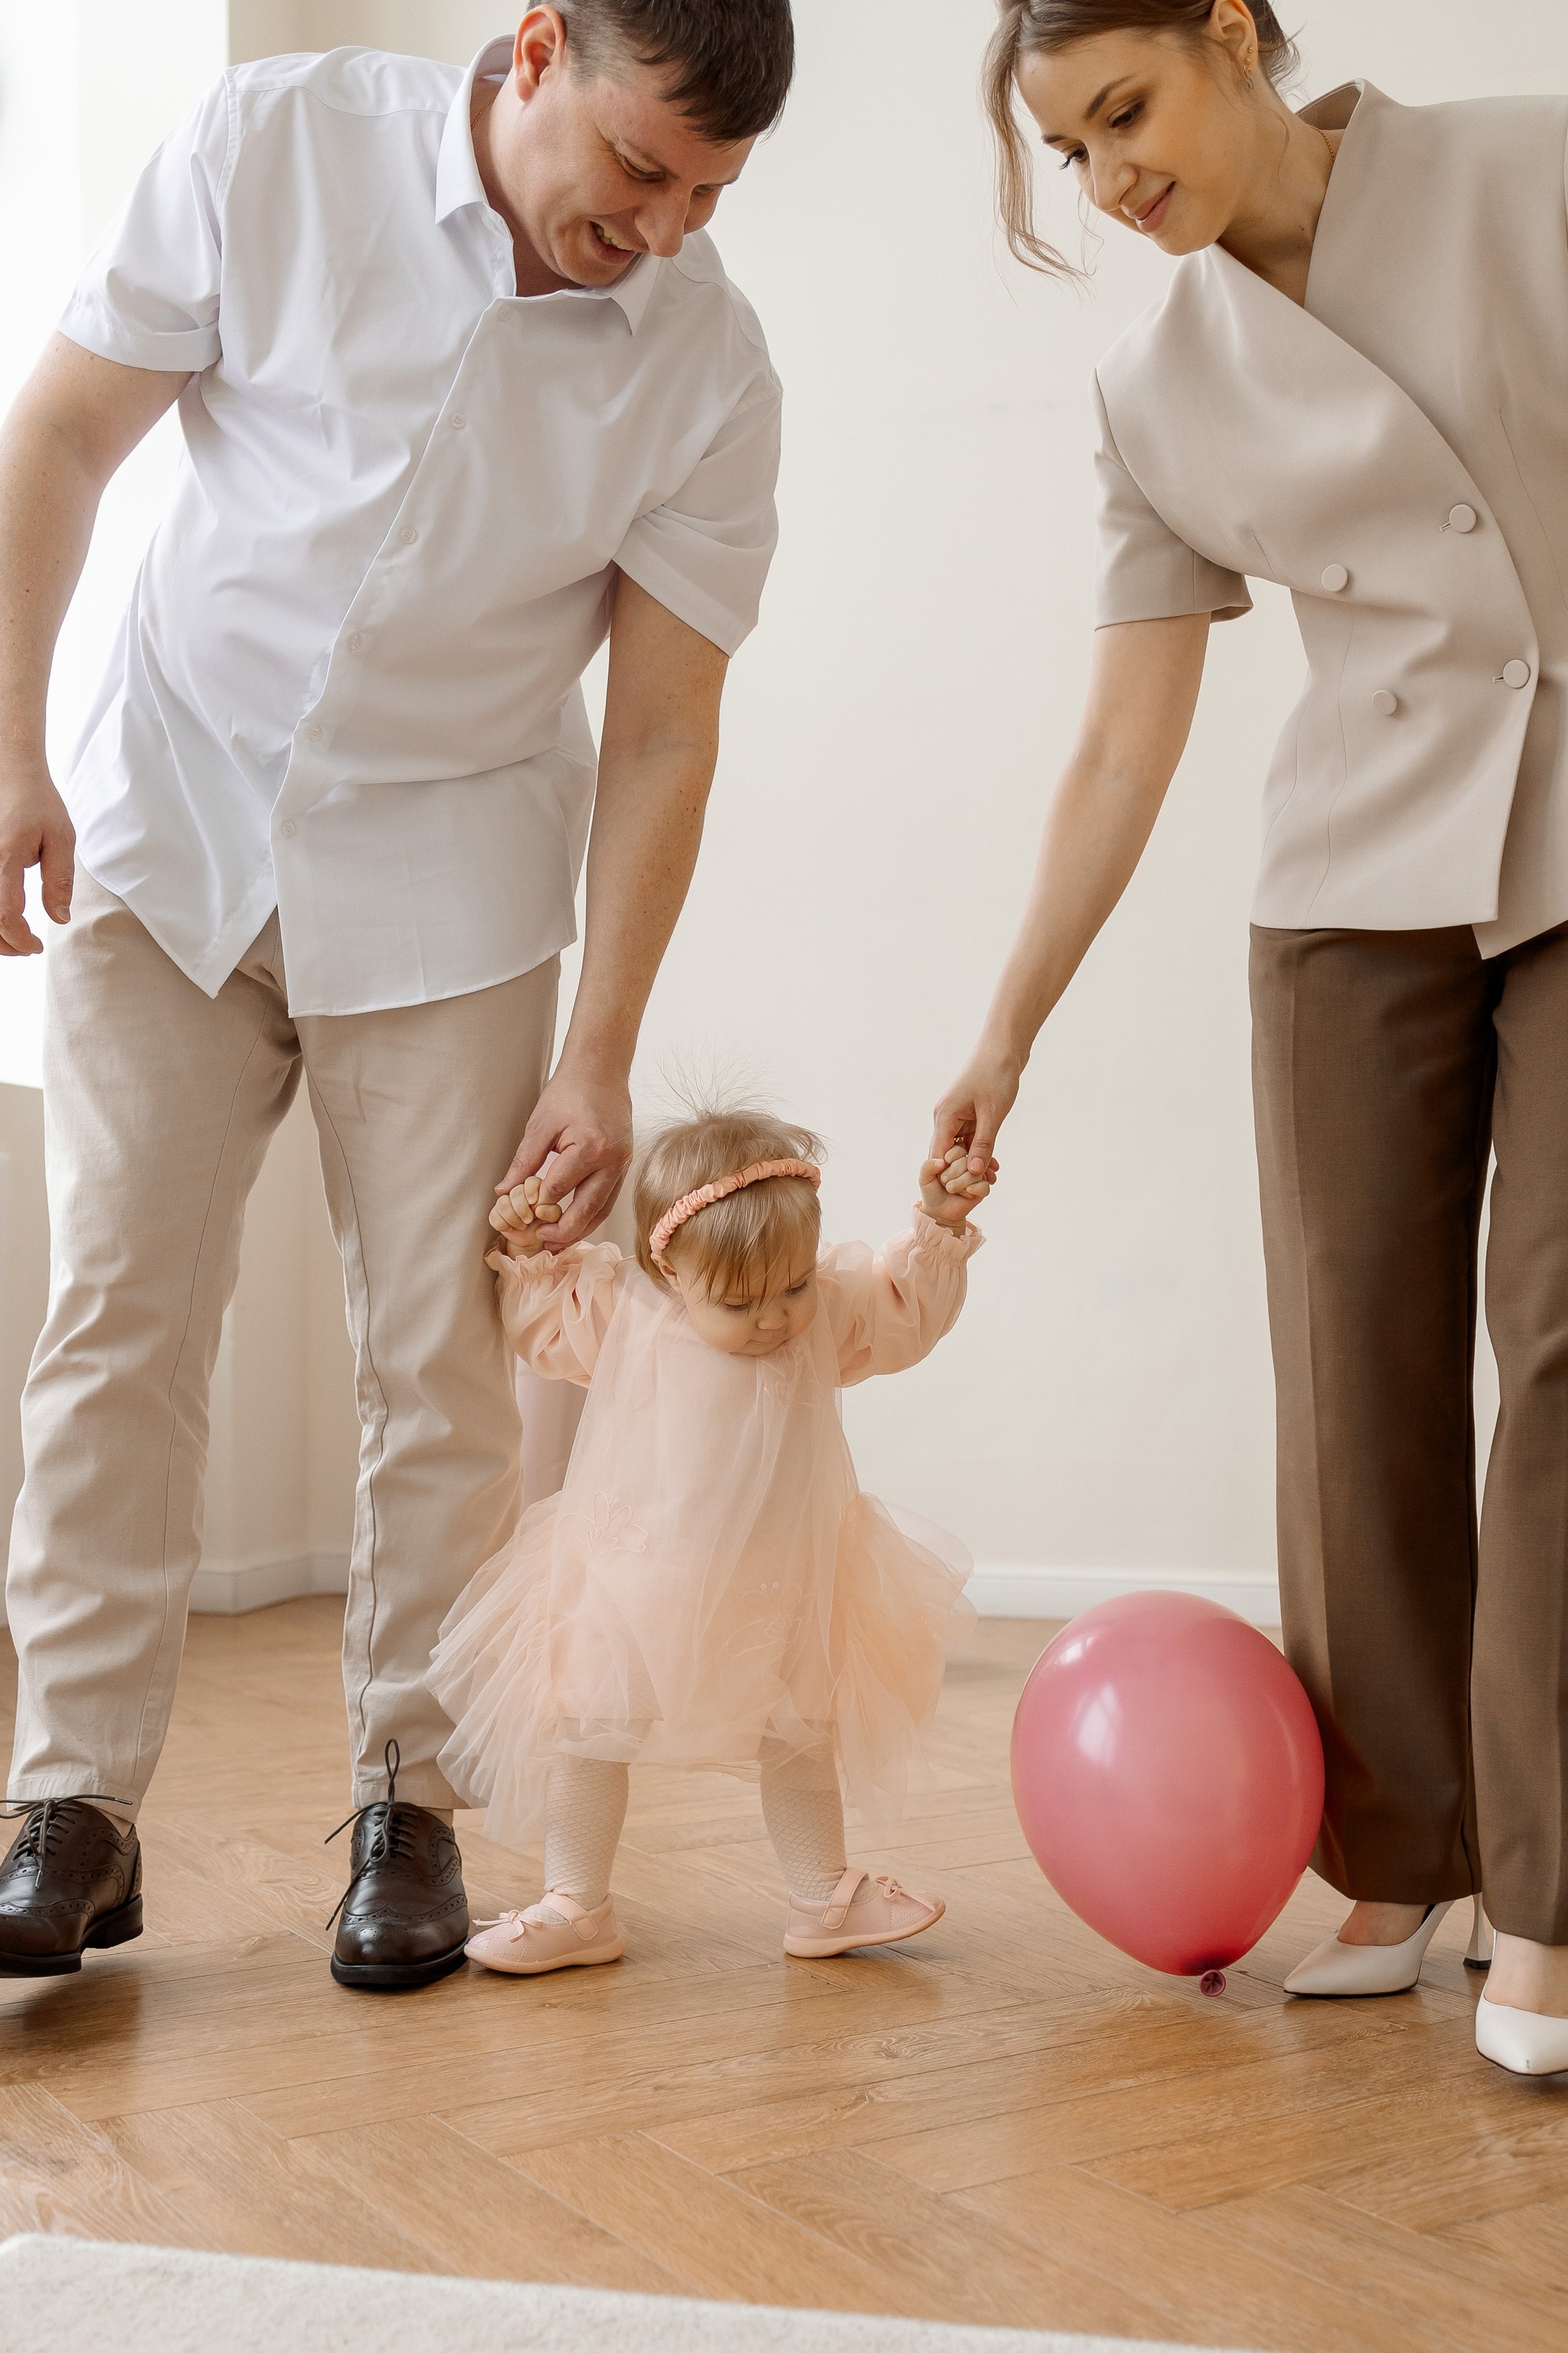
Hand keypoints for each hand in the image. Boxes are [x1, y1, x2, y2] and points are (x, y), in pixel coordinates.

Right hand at [0, 758, 74, 955]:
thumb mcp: (61, 840)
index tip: (36, 947)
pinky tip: (3, 918)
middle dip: (4, 943)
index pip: (4, 914)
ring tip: (16, 937)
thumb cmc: (38, 803)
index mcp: (5, 858)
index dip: (19, 939)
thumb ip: (59, 881)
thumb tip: (60, 919)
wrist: (11, 773)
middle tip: (28, 948)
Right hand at [488, 1173, 562, 1258]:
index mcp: (536, 1188)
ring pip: (502, 1203)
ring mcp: (506, 1200)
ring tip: (522, 1226)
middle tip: (529, 1220)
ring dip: (512, 1218)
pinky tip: (511, 1228)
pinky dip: (503, 1225)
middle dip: (522, 1209)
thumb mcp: (553, 1219)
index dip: (530, 1191)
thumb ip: (551, 1211)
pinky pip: (494, 1215)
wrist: (532, 1238)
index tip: (533, 1203)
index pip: (530, 1181)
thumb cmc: (545, 1225)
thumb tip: (538, 1209)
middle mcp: (520, 1191)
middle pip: (515, 1192)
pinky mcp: (496, 1211)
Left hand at [494, 1063, 631, 1249]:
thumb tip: (504, 1192)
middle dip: (563, 1232)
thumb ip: (524, 1161)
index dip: (538, 1205)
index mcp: (590, 1148)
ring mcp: (623, 1164)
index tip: (521, 1214)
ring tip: (558, 1244)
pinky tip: (576, 1223)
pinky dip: (592, 1214)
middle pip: (586, 1210)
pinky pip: (610, 1198)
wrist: (602, 1069)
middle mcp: (612, 1160)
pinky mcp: (626, 1164)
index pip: (558, 1189)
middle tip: (541, 1245)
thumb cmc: (570, 1091)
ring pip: (602, 1209)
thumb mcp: (540, 1124)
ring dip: (580, 1230)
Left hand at [920, 1147, 990, 1230]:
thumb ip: (927, 1166)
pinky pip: (984, 1186)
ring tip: (951, 1189)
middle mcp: (967, 1165)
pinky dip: (974, 1189)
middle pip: (967, 1160)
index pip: (959, 1149)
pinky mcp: (981, 1189)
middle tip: (945, 1182)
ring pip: (975, 1173)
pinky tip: (967, 1193)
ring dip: (961, 1183)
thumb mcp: (924, 1178)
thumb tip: (941, 1162)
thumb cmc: (932, 1192)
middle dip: (953, 1173)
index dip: (951, 1157)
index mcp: (954, 1158)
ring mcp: (976, 1176)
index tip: (943, 1166)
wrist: (940, 1211)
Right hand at [930, 1042, 1017, 1183]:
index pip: (939, 1156)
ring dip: (973, 1162)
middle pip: (948, 1154)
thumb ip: (983, 1144)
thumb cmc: (996, 1075)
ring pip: (960, 1147)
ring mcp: (956, 1114)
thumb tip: (973, 1172)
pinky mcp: (967, 1112)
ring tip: (992, 1179)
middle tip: (982, 1189)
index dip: (949, 1176)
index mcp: (944, 1117)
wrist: (1004, 1048)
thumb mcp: (993, 1114)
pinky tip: (993, 1163)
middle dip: (963, 1172)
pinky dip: (979, 1149)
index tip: (964, 1194)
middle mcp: (945, 1117)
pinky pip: (970, 1137)